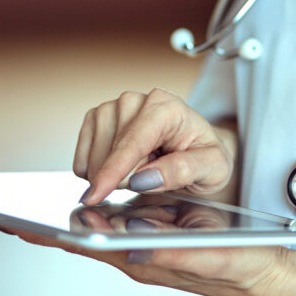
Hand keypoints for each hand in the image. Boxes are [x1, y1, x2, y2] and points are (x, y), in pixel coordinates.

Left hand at [2, 216, 288, 295]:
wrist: (264, 276)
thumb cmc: (243, 265)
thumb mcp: (217, 257)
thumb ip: (180, 255)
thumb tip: (136, 249)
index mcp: (143, 259)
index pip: (83, 246)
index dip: (47, 234)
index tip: (11, 222)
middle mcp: (135, 254)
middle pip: (79, 239)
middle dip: (42, 228)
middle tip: (5, 214)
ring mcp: (141, 249)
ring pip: (92, 233)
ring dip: (64, 220)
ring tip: (32, 208)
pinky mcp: (152, 242)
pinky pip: (111, 230)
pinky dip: (91, 218)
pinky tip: (83, 209)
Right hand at [74, 88, 236, 204]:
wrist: (196, 147)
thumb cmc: (205, 156)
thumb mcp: (213, 168)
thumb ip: (182, 171)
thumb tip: (144, 178)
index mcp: (167, 107)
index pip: (133, 143)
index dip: (113, 171)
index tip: (96, 194)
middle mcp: (137, 100)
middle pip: (112, 153)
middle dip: (128, 178)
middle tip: (156, 174)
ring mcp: (113, 106)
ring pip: (94, 157)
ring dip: (114, 176)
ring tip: (143, 167)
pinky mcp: (96, 118)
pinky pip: (82, 159)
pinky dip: (96, 173)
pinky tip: (121, 168)